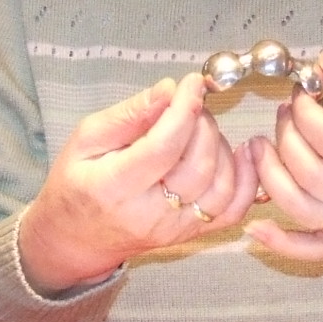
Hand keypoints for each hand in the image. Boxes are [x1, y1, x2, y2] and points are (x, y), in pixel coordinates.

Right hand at [16, 74, 257, 293]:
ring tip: (201, 129)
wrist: (76, 237)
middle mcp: (149, 215)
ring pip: (221, 186)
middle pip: (197, 165)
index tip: (191, 84)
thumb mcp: (86, 139)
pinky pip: (234, 209)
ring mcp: (175, 229)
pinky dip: (246, 179)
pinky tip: (239, 152)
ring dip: (221, 147)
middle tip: (189, 105)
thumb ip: (129, 115)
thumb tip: (168, 90)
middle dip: (202, 124)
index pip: (163, 147)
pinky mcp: (191, 234)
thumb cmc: (77, 183)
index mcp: (114, 188)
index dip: (184, 110)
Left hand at [246, 55, 322, 261]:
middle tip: (287, 112)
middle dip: (286, 134)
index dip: (304, 109)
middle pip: (308, 169)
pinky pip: (311, 251)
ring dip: (270, 175)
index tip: (302, 92)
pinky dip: (280, 243)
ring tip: (264, 146)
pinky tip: (255, 227)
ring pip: (299, 207)